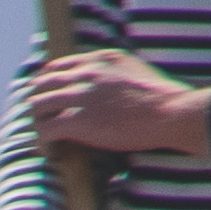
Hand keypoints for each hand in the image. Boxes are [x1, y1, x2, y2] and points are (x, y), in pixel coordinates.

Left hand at [26, 50, 210, 157]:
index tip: (48, 99)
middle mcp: (87, 73)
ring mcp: (82, 96)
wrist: (174, 113)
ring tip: (47, 138)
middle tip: (43, 120)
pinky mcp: (80, 121)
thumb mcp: (134, 69)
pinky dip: (44, 143)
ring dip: (38, 123)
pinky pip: (45, 131)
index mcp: (101, 58)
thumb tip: (97, 86)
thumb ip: (111, 72)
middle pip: (41, 85)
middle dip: (38, 104)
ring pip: (37, 106)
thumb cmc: (162, 98)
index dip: (47, 85)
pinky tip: (53, 152)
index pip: (56, 66)